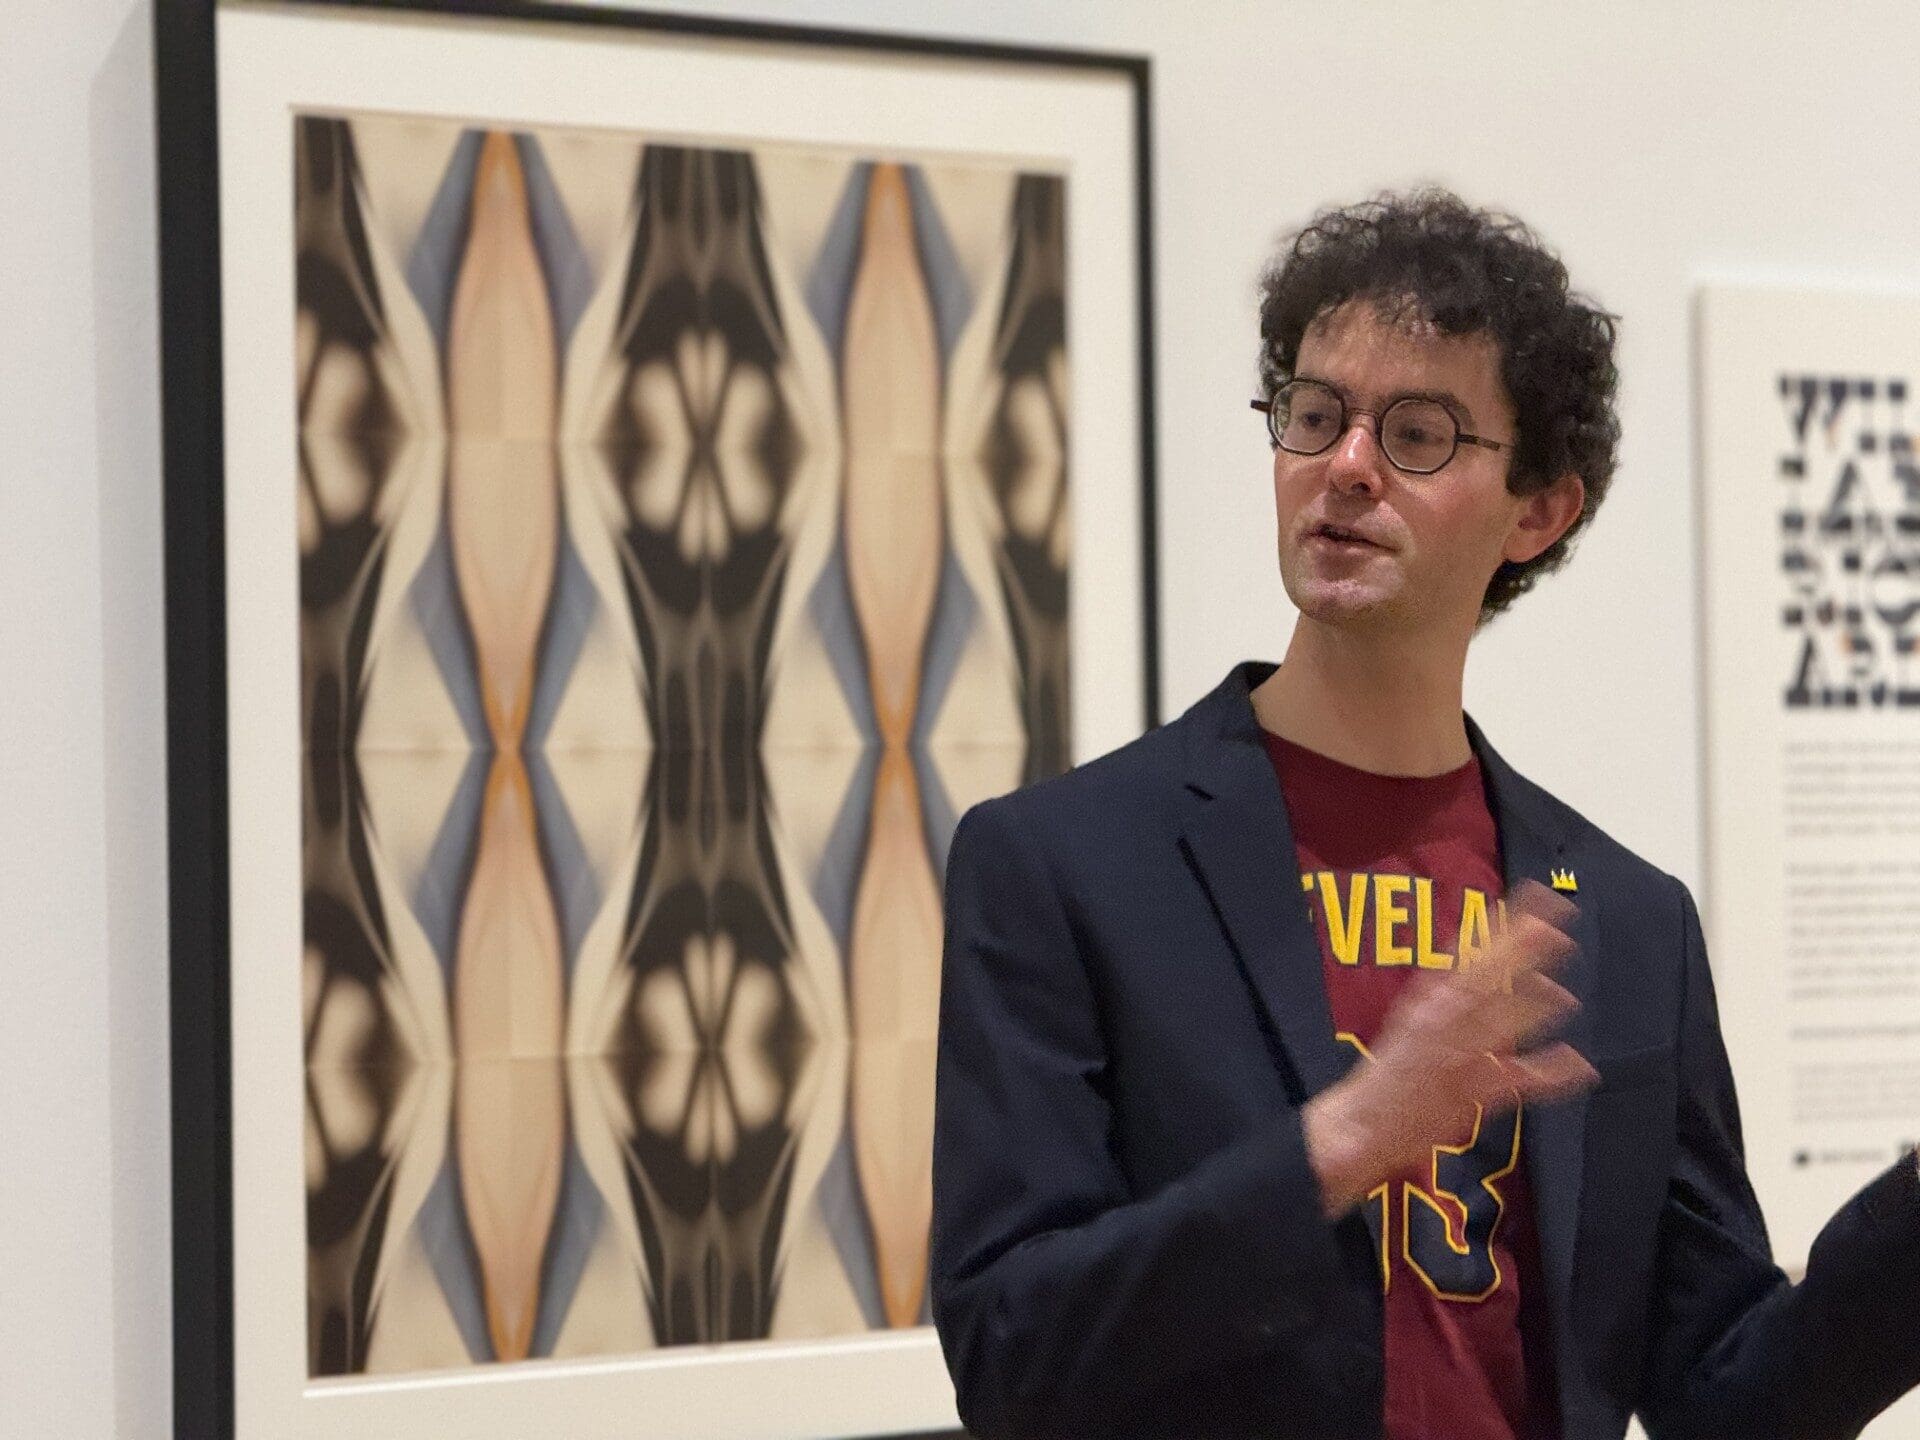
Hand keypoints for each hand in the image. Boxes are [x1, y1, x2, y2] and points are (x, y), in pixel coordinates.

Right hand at [1302, 881, 1598, 1217]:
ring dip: (1532, 1006)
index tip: (1531, 896)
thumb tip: (1487, 979)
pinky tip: (1577, 1065)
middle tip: (1554, 927)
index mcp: (1425, 1001)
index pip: (1465, 952)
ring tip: (1565, 995)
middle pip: (1482, 978)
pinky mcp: (1467, 1092)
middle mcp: (1438, 1020)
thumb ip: (1449, 1000)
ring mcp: (1453, 1055)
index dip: (1499, 924)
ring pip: (1498, 1022)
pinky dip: (1549, 1073)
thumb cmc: (1391, 1076)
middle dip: (1518, 952)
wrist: (1360, 1124)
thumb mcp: (1413, 1024)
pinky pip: (1515, 1080)